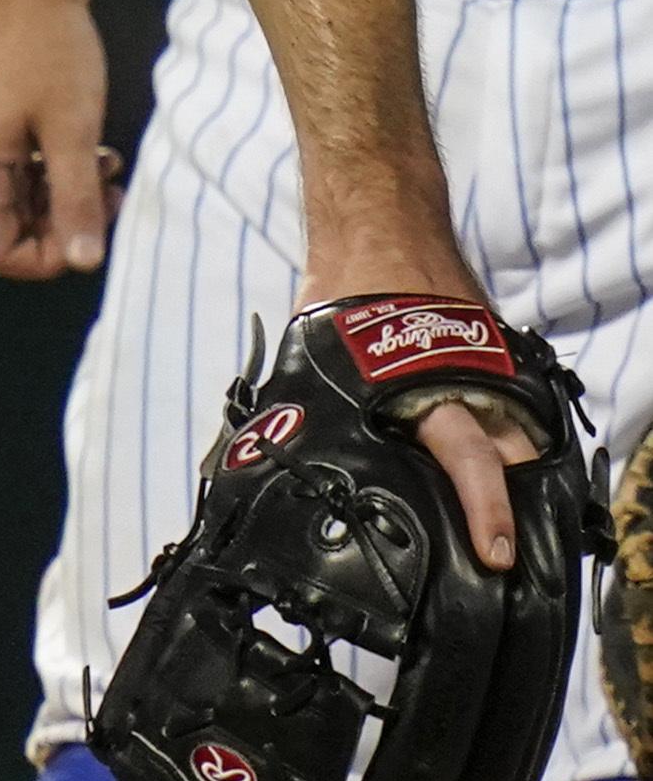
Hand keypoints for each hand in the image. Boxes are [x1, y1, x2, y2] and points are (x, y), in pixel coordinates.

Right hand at [0, 0, 113, 279]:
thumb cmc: (49, 55)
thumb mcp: (72, 131)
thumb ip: (76, 199)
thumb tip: (85, 262)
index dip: (48, 256)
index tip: (91, 234)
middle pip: (12, 228)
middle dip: (66, 222)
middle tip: (109, 196)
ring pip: (23, 199)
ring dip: (68, 195)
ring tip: (107, 170)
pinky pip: (24, 170)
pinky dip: (58, 170)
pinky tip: (91, 152)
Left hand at [294, 217, 548, 572]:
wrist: (381, 228)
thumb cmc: (345, 295)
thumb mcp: (321, 358)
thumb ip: (321, 409)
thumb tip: (268, 461)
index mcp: (425, 391)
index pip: (467, 459)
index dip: (484, 509)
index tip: (496, 553)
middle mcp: (470, 383)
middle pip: (503, 458)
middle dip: (501, 504)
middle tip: (494, 550)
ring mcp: (489, 367)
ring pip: (511, 435)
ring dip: (503, 471)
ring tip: (490, 516)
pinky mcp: (496, 353)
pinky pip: (504, 403)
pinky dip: (497, 432)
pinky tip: (484, 464)